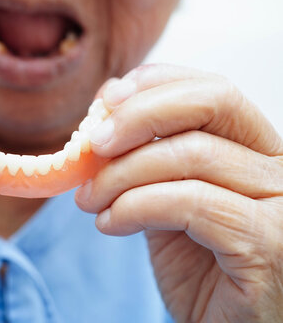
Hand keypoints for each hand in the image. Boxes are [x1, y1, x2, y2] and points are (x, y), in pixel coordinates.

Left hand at [75, 64, 282, 321]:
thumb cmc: (197, 269)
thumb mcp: (166, 202)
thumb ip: (147, 160)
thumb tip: (106, 109)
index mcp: (257, 151)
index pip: (212, 90)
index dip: (156, 84)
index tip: (106, 100)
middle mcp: (281, 169)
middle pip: (212, 104)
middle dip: (138, 116)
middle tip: (91, 144)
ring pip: (191, 155)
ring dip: (121, 175)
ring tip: (89, 200)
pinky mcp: (272, 245)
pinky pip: (190, 203)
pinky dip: (135, 207)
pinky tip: (109, 223)